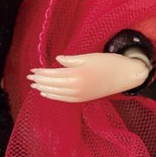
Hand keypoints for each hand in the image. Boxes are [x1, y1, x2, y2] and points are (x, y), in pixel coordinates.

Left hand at [27, 52, 148, 102]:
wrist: (126, 76)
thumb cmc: (109, 62)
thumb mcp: (89, 57)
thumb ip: (71, 60)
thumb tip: (57, 60)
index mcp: (77, 75)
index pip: (54, 75)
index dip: (42, 73)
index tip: (32, 70)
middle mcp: (77, 88)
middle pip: (54, 85)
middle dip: (40, 81)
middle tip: (29, 78)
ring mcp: (81, 95)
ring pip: (58, 93)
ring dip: (45, 89)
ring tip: (34, 85)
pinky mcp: (85, 99)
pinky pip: (65, 99)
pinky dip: (54, 96)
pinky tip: (47, 93)